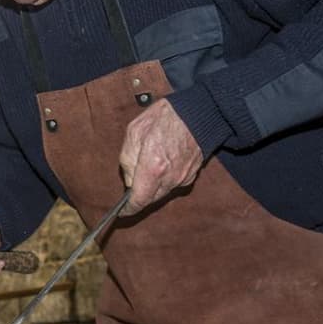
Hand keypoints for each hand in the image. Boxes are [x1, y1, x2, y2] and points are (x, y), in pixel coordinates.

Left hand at [119, 99, 202, 215]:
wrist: (199, 111)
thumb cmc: (165, 118)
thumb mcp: (134, 133)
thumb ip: (127, 160)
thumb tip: (128, 180)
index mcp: (152, 168)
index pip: (139, 200)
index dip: (129, 209)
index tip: (122, 212)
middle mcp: (169, 178)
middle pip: (150, 199)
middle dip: (139, 194)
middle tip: (133, 180)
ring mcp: (182, 178)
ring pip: (161, 192)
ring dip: (152, 186)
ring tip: (149, 166)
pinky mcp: (192, 175)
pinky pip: (173, 184)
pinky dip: (165, 180)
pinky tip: (162, 163)